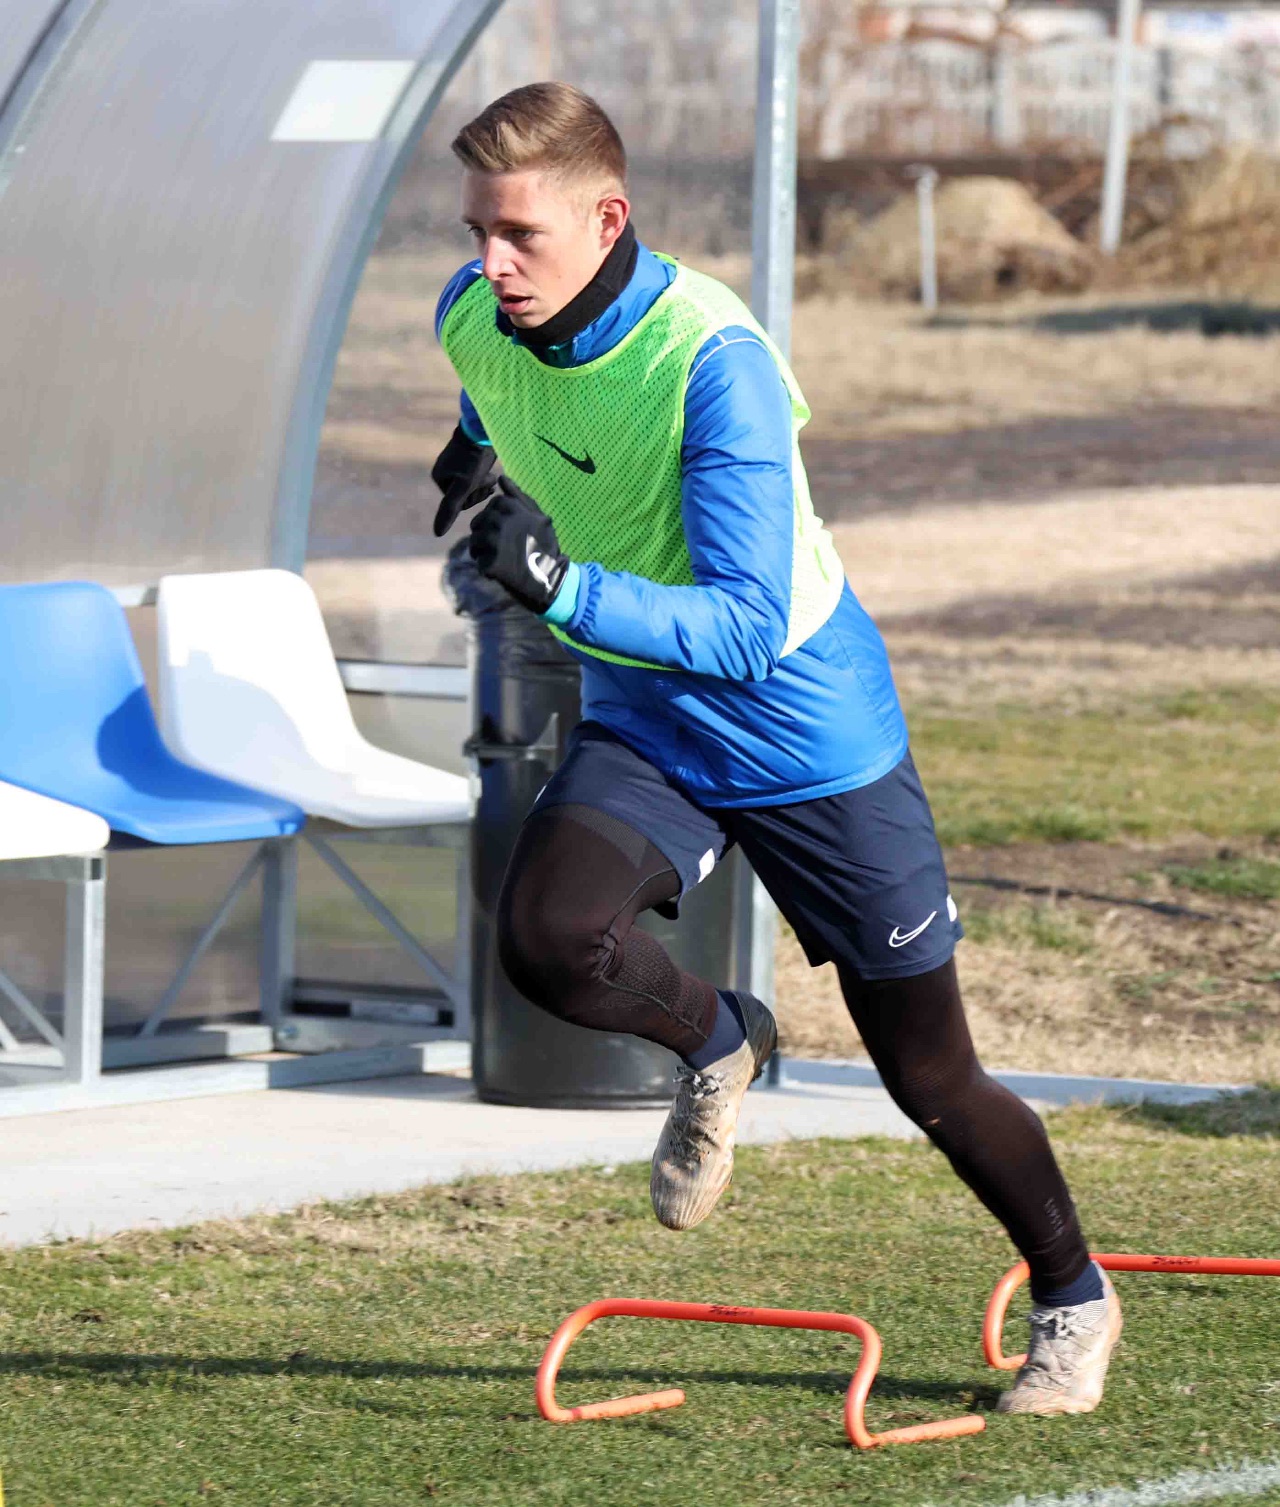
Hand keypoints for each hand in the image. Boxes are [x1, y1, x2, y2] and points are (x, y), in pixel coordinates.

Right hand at [431, 424, 496, 536]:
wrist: (484, 429)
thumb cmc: (474, 458)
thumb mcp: (464, 486)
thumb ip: (450, 509)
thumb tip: (437, 534)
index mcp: (438, 479)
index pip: (459, 503)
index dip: (473, 498)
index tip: (482, 485)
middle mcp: (443, 472)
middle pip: (465, 495)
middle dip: (479, 491)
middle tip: (488, 478)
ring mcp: (455, 465)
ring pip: (473, 486)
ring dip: (484, 484)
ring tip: (491, 475)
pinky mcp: (467, 459)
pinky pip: (476, 476)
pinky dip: (484, 476)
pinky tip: (491, 471)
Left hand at [468, 478, 568, 614]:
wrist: (552, 579)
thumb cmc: (546, 545)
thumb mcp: (538, 516)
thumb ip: (518, 496)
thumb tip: (501, 478)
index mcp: (512, 507)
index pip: (491, 506)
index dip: (496, 518)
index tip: (508, 530)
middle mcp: (501, 522)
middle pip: (478, 523)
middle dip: (486, 535)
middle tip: (502, 548)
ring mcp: (494, 543)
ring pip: (475, 541)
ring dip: (483, 551)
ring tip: (499, 559)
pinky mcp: (491, 563)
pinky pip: (479, 562)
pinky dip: (488, 569)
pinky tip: (501, 571)